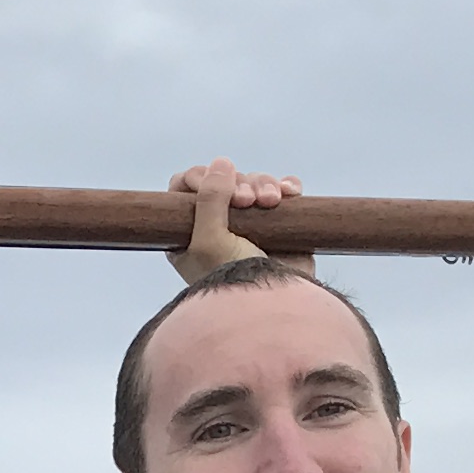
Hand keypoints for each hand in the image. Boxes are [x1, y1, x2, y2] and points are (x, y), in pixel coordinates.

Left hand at [168, 157, 301, 283]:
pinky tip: (288, 195)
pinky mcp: (282, 227)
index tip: (207, 182)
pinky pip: (284, 193)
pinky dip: (287, 187)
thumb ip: (208, 199)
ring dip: (263, 185)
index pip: (185, 189)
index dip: (197, 178)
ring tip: (269, 202)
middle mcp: (220, 228)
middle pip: (225, 182)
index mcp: (191, 234)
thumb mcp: (207, 241)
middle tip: (245, 201)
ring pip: (255, 183)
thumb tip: (221, 164)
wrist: (273, 309)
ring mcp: (252, 226)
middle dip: (237, 184)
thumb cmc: (232, 283)